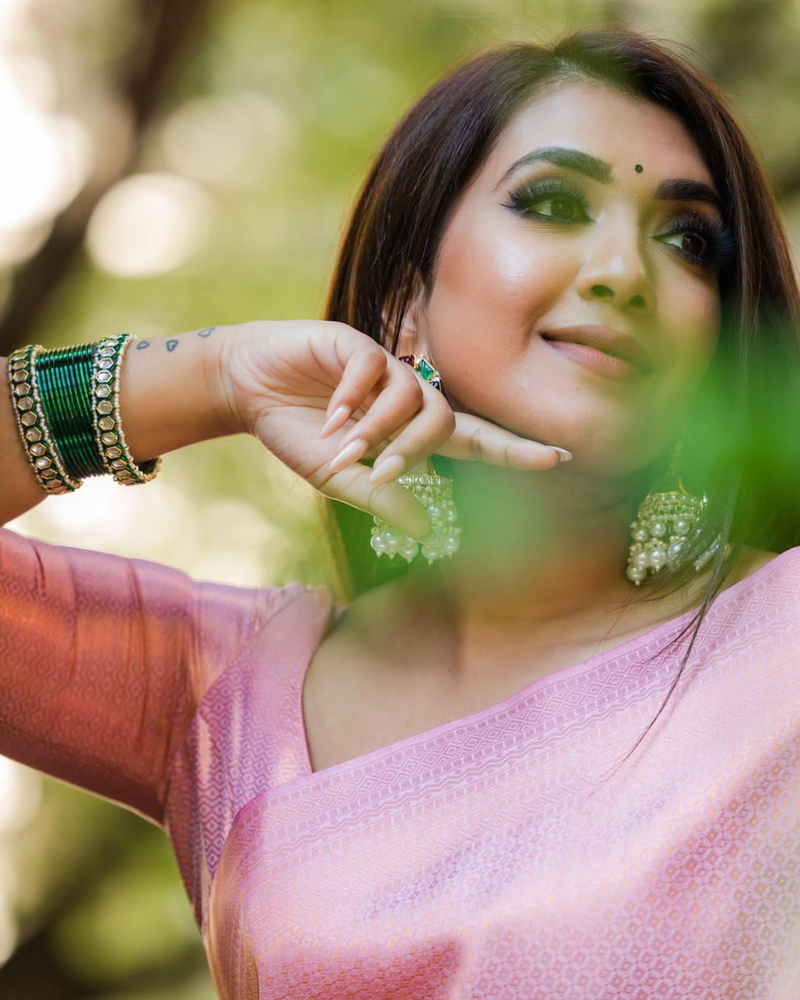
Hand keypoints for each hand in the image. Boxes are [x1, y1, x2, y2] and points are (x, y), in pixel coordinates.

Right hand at [215, 320, 568, 538]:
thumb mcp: (338, 478)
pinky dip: (353, 399)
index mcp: (407, 431)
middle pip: (445, 420)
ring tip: (342, 448)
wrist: (247, 389)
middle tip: (380, 472)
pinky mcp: (355, 344)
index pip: (474, 439)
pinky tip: (329, 415)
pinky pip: (373, 368)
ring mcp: (383, 368)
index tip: (560, 457)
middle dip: (416, 450)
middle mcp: (404, 397)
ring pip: (412, 396)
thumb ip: (382, 498)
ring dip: (378, 430)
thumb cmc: (296, 433)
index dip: (515, 448)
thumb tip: (431, 533)